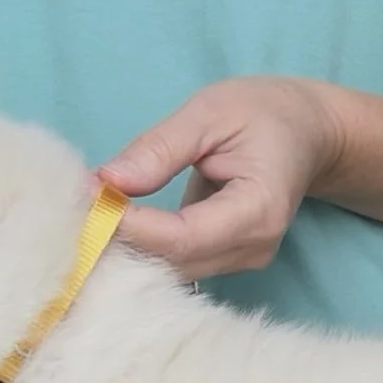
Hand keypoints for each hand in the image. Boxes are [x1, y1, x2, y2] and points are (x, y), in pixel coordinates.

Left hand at [98, 77, 345, 278]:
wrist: (307, 132)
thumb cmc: (263, 112)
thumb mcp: (209, 112)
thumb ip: (159, 148)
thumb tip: (106, 182)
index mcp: (258, 209)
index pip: (183, 237)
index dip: (131, 226)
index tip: (87, 200)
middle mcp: (253, 247)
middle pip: (174, 263)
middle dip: (121, 240)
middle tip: (74, 210)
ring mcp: (243, 260)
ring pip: (172, 270)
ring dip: (128, 247)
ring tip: (89, 214)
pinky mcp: (227, 260)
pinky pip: (178, 264)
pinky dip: (144, 247)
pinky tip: (114, 226)